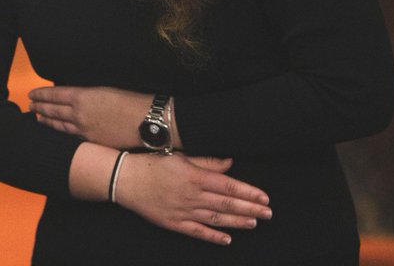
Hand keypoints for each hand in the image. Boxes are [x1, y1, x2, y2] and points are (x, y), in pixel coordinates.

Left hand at [29, 85, 155, 149]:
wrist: (148, 121)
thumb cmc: (132, 101)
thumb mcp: (105, 90)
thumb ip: (87, 94)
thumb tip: (75, 96)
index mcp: (82, 96)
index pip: (55, 94)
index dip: (41, 94)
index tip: (32, 93)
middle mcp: (79, 114)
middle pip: (53, 110)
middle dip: (39, 107)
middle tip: (29, 105)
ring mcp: (84, 130)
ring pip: (59, 125)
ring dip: (46, 120)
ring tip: (37, 117)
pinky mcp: (92, 142)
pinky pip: (70, 137)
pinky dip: (59, 133)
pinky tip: (54, 132)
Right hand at [115, 153, 270, 245]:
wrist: (125, 179)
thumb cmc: (152, 163)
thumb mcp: (180, 156)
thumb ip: (206, 161)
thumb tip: (229, 163)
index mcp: (194, 176)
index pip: (228, 186)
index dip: (248, 193)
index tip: (264, 198)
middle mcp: (191, 196)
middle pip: (226, 205)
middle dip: (250, 209)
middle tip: (268, 213)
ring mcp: (183, 211)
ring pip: (216, 219)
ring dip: (238, 222)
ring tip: (254, 223)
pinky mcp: (173, 223)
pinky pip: (198, 232)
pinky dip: (214, 236)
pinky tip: (228, 239)